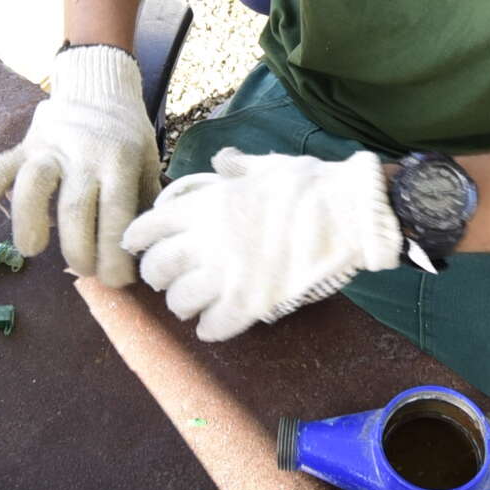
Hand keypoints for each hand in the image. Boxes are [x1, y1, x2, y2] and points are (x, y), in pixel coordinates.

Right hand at [0, 45, 159, 285]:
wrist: (99, 85)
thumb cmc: (128, 135)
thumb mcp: (149, 162)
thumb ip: (146, 202)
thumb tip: (145, 252)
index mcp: (119, 159)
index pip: (116, 215)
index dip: (115, 255)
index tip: (118, 280)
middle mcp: (82, 153)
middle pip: (74, 209)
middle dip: (79, 251)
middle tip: (85, 271)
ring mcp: (49, 148)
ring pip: (32, 185)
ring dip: (30, 223)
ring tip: (33, 250)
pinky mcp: (23, 146)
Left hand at [120, 148, 403, 340]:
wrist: (352, 213)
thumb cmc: (312, 185)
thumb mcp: (267, 166)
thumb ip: (237, 167)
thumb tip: (222, 161)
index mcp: (207, 205)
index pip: (147, 228)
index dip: (137, 240)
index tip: (138, 247)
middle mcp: (208, 240)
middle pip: (157, 269)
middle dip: (158, 277)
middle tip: (169, 279)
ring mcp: (228, 275)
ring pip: (179, 303)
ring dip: (183, 305)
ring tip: (193, 304)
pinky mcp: (250, 305)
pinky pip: (212, 327)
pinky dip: (210, 328)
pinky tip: (215, 323)